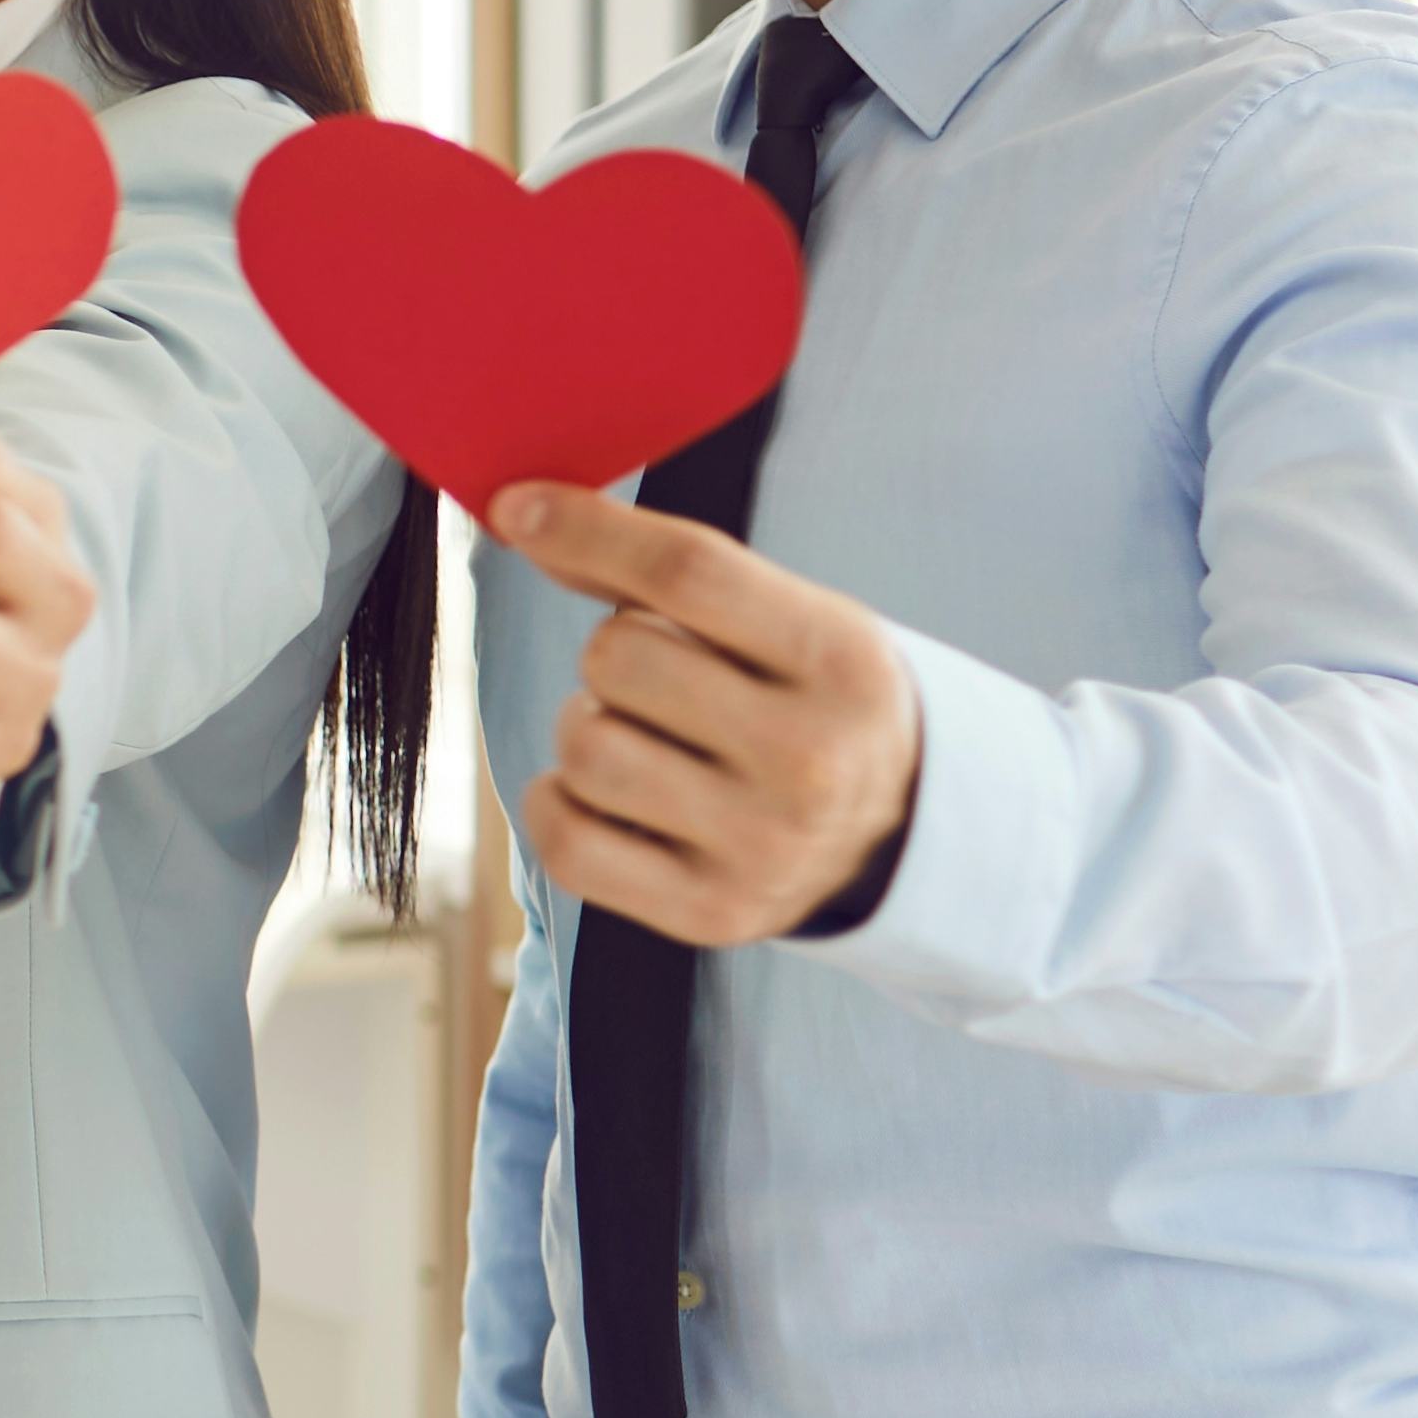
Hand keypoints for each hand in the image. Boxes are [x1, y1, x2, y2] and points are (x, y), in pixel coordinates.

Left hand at [489, 483, 919, 944]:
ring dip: (586, 728)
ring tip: (642, 736)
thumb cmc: (813, 703)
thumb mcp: (787, 620)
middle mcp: (808, 758)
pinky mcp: (710, 911)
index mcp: (840, 660)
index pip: (689, 572)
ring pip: (584, 749)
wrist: (900, 833)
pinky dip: (558, 802)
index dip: (587, 528)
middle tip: (656, 680)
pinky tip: (600, 792)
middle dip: (612, 654)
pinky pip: (567, 841)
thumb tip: (527, 516)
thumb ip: (668, 575)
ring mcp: (760, 844)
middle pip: (617, 658)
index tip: (517, 506)